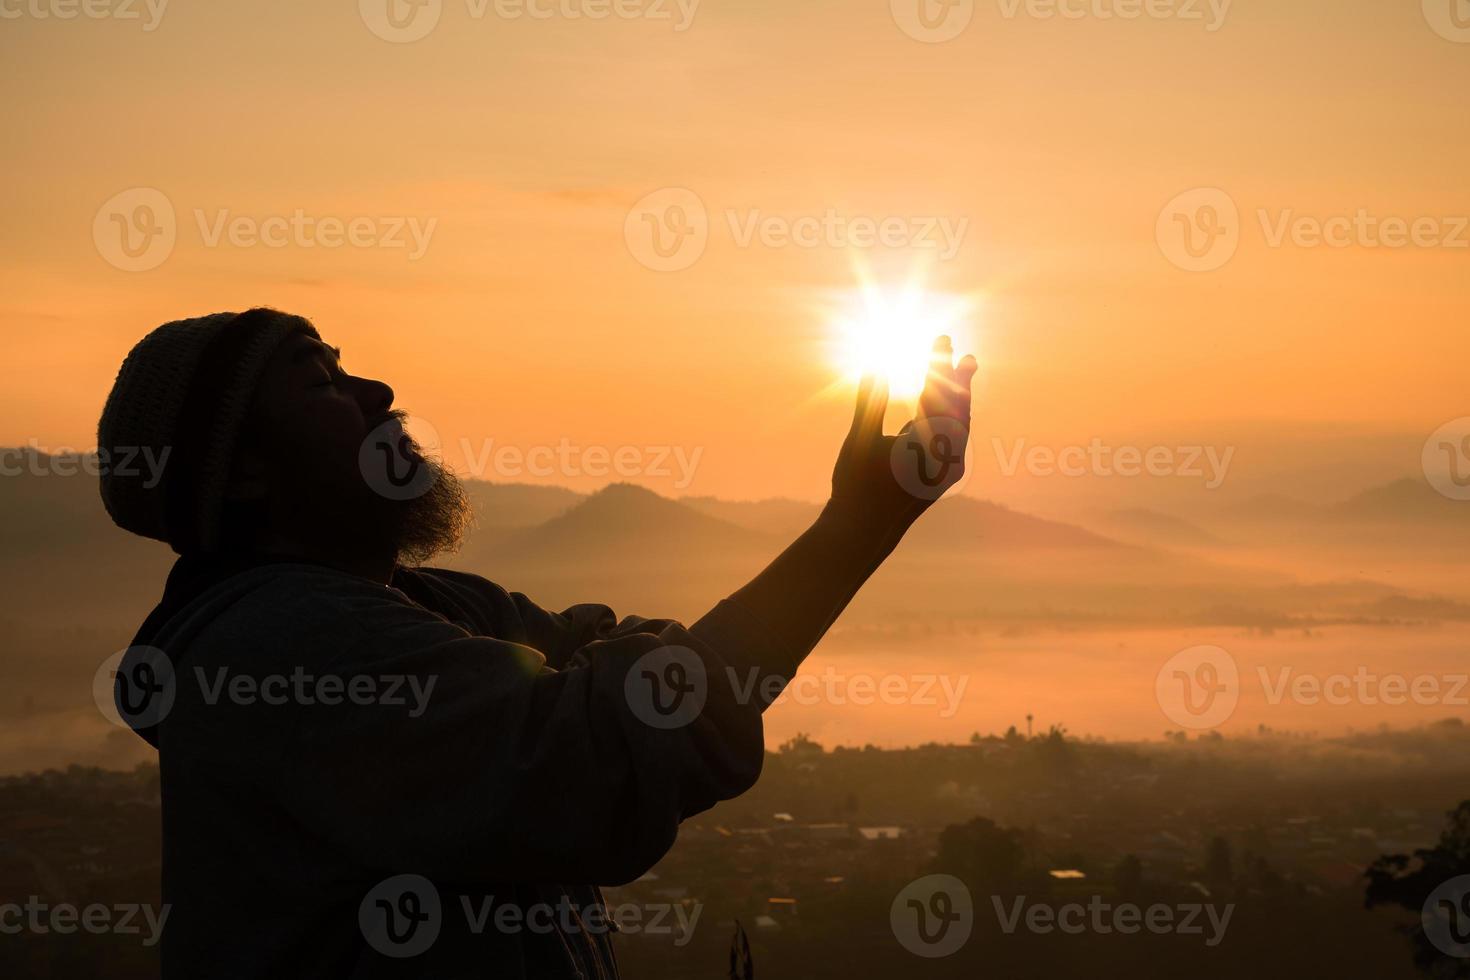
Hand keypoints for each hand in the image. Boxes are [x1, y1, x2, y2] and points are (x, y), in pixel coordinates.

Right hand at [829, 336, 977, 531]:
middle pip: (959, 409)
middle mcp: (946, 458)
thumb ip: (871, 400)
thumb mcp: (860, 438)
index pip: (940, 392)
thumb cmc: (856, 485)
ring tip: (961, 378)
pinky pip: (954, 442)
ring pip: (960, 427)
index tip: (943, 338)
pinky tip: (943, 412)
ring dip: (959, 401)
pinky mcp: (942, 478)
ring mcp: (947, 470)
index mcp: (928, 444)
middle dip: (960, 380)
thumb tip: (876, 364)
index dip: (940, 362)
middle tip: (967, 356)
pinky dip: (951, 422)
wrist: (862, 532)